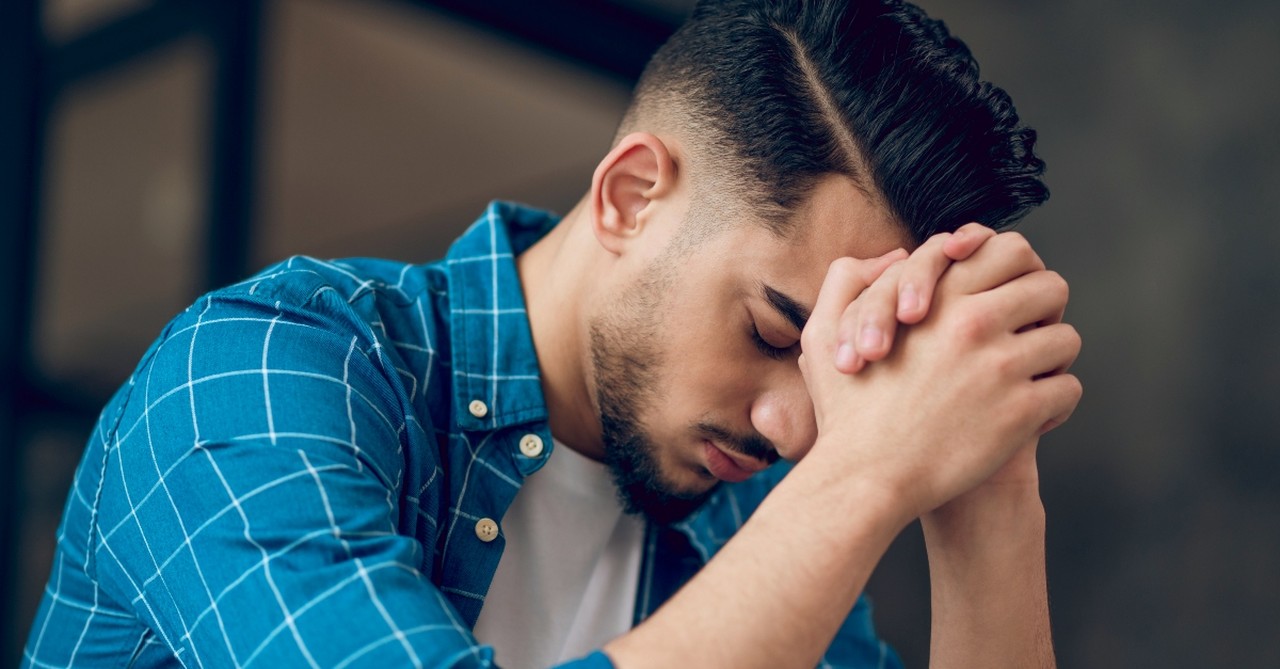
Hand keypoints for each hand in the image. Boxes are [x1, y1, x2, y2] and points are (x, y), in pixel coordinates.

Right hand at [798, 232, 1081, 520]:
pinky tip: (1028, 417)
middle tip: (1027, 335)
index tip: (1009, 294)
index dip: (1017, 270)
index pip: (1010, 250)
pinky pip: (1067, 389)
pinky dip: (1054, 404)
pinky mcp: (1020, 411)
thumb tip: (893, 257)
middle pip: (1050, 287)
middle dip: (1044, 310)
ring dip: (1051, 359)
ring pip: (1066, 339)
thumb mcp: (823, 334)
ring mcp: (1000, 367)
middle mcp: (973, 323)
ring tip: (1028, 379)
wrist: (866, 477)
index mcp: (936, 298)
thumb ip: (847, 281)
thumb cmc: (846, 412)